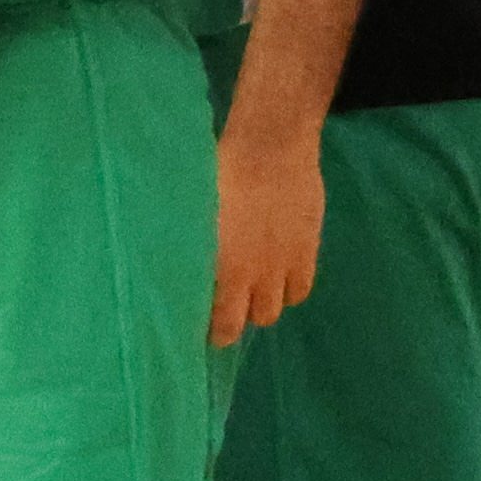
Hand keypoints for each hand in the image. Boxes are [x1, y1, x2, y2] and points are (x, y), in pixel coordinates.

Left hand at [211, 126, 324, 347]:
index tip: (201, 328)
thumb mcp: (193, 214)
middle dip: (235, 319)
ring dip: (260, 305)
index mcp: (224, 268)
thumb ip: (191, 250)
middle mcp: (256, 275)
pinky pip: (300, 291)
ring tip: (248, 291)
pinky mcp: (307, 251)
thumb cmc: (219, 173)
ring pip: (274, 310)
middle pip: (249, 320)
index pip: (221, 323)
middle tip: (223, 306)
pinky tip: (274, 278)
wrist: (269, 149)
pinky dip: (287, 290)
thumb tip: (173, 270)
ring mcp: (284, 265)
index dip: (212, 332)